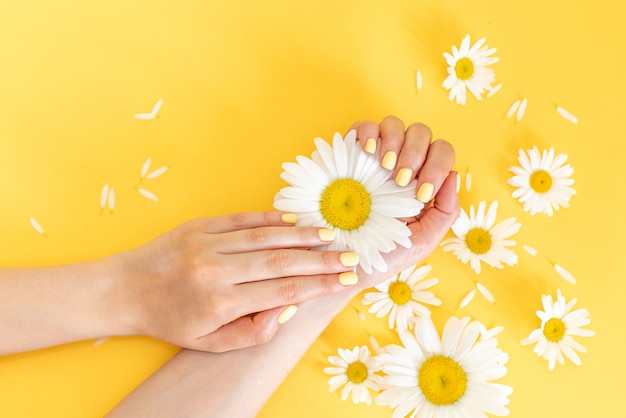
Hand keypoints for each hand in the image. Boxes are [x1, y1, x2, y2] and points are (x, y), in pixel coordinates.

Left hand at [106, 211, 358, 351]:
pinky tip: (294, 221)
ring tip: (330, 236)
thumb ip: (253, 330)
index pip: (283, 290)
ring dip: (302, 235)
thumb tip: (288, 306)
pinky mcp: (200, 225)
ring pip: (266, 236)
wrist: (125, 289)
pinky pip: (243, 219)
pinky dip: (271, 219)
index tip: (344, 280)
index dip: (318, 285)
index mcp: (220, 302)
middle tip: (350, 256)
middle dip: (321, 259)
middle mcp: (216, 269)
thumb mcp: (210, 342)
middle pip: (281, 261)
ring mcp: (207, 243)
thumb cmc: (170, 320)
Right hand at [350, 116, 458, 288]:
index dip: (437, 166)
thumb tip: (453, 175)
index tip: (421, 194)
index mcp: (421, 181)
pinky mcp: (349, 154)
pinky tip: (368, 152)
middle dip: (415, 154)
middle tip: (400, 181)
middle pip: (421, 133)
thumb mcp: (422, 241)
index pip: (441, 154)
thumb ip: (446, 212)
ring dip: (395, 142)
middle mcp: (400, 164)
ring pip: (394, 124)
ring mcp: (374, 158)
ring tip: (385, 168)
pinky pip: (362, 126)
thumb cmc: (381, 255)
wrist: (339, 262)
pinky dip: (368, 133)